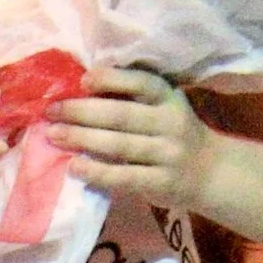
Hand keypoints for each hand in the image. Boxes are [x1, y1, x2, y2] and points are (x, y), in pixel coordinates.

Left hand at [48, 68, 216, 208]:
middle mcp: (171, 123)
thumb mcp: (164, 109)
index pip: (142, 82)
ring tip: (53, 135)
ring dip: (82, 139)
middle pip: (121, 115)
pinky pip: (124, 177)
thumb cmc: (174, 135)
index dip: (112, 79)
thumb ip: (133, 100)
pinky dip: (97, 172)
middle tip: (51, 111)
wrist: (211, 172)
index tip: (83, 80)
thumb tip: (79, 93)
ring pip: (119, 145)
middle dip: (81, 111)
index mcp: (169, 99)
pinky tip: (75, 167)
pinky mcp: (162, 183)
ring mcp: (168, 154)